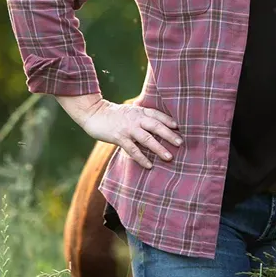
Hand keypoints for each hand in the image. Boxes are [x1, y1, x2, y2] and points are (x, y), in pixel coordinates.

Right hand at [57, 94, 180, 169]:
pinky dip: (142, 158)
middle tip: (180, 143)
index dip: (169, 120)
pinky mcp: (119, 137)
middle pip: (156, 126)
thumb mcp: (131, 111)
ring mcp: (128, 128)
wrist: (94, 113)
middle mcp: (136, 119)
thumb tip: (157, 125)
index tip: (179, 127)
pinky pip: (133, 149)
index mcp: (140, 111)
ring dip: (159, 148)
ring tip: (169, 157)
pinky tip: (149, 165)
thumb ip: (142, 116)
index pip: (158, 115)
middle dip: (169, 135)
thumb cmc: (114, 114)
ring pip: (147, 139)